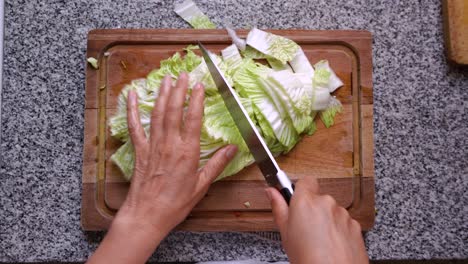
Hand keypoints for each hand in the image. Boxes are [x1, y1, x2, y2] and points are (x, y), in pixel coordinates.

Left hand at [88, 73, 236, 263]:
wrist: (148, 215)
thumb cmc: (176, 203)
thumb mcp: (202, 185)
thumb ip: (217, 164)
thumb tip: (233, 148)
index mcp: (187, 152)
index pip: (193, 119)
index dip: (196, 100)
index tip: (199, 85)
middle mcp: (169, 144)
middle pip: (174, 111)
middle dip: (178, 90)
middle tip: (183, 74)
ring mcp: (152, 145)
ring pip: (157, 114)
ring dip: (161, 94)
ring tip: (166, 78)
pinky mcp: (140, 150)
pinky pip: (135, 126)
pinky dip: (132, 110)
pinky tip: (132, 96)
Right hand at [266, 177, 368, 263]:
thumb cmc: (309, 259)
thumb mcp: (285, 233)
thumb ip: (279, 207)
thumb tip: (271, 192)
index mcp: (306, 201)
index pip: (305, 181)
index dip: (300, 190)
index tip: (295, 200)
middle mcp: (326, 203)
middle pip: (318, 198)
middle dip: (312, 209)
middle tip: (304, 228)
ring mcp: (342, 214)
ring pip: (331, 211)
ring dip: (326, 221)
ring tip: (318, 241)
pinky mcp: (355, 225)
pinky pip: (343, 222)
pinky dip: (338, 230)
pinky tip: (331, 245)